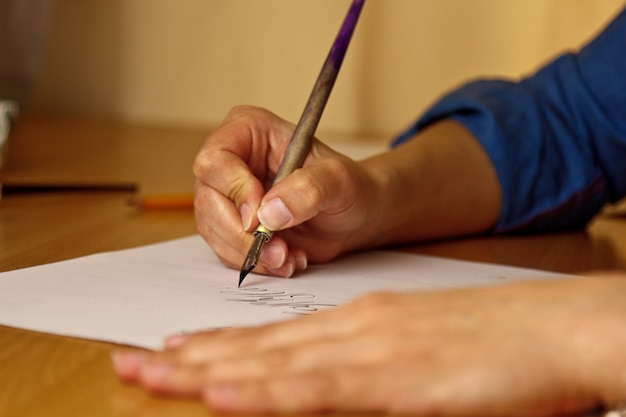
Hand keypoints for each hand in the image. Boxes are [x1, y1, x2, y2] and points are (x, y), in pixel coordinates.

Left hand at [112, 275, 625, 414]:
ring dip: (209, 369)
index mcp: (357, 320)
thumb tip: (323, 373)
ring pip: (274, 363)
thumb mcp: (412, 346)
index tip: (172, 349)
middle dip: (190, 356)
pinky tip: (227, 392)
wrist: (548, 328)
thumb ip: (364, 360)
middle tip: (134, 359)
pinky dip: (268, 390)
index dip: (217, 344)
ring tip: (154, 371)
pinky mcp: (395, 379)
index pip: (272, 335)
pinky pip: (319, 388)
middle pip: (258, 346)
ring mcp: (370, 349)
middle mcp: (352, 327)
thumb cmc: (487, 342)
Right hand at [194, 106, 501, 277]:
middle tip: (277, 249)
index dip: (234, 191)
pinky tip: (288, 261)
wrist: (357, 215)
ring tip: (289, 257)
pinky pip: (228, 250)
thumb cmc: (350, 186)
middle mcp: (231, 162)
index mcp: (248, 131)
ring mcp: (228, 196)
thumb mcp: (340, 180)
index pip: (216, 160)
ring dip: (250, 253)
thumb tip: (270, 212)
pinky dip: (256, 263)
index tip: (261, 217)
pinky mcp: (234, 226)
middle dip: (242, 233)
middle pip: (208, 200)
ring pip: (214, 230)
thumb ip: (310, 189)